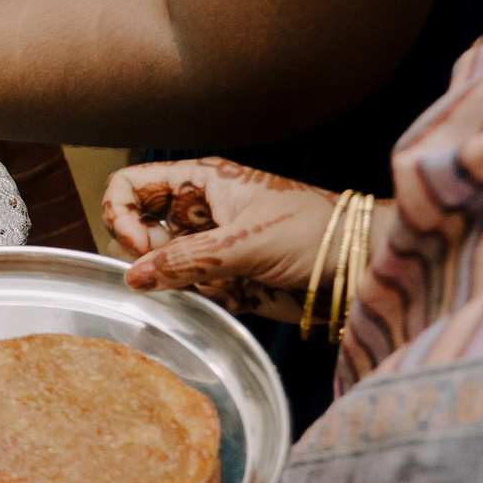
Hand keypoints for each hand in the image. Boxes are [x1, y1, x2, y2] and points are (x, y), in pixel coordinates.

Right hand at [102, 157, 343, 320]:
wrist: (360, 269)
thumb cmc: (315, 233)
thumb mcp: (245, 241)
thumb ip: (185, 260)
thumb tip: (133, 278)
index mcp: (199, 182)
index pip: (130, 185)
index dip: (122, 214)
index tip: (141, 245)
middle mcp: (196, 212)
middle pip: (135, 231)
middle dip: (149, 257)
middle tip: (175, 271)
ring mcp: (207, 248)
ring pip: (159, 268)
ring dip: (183, 283)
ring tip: (221, 283)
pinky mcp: (220, 280)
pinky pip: (188, 294)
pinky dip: (206, 300)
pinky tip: (241, 295)